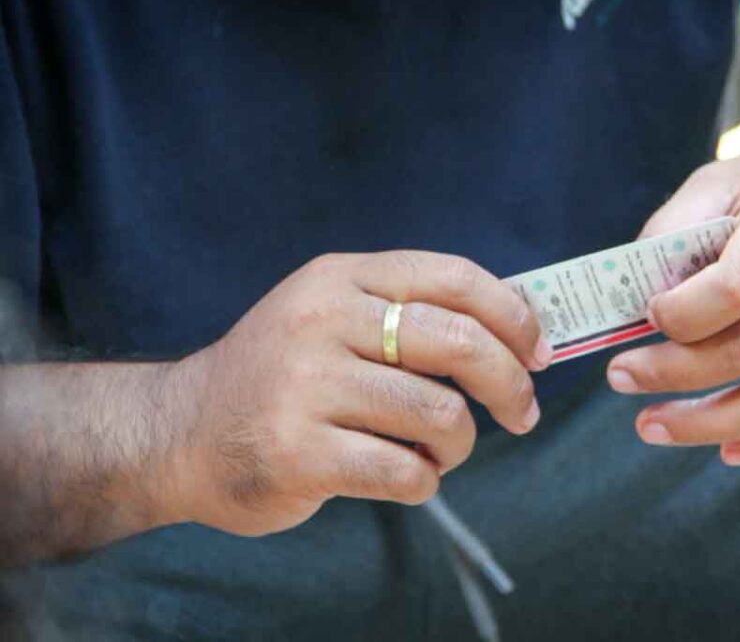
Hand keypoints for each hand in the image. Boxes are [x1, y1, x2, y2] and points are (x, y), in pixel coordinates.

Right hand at [163, 251, 549, 535]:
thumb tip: (517, 331)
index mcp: (340, 279)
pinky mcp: (298, 453)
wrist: (181, 432)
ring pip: (439, 413)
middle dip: (509, 383)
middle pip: (457, 342)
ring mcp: (306, 387)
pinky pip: (404, 471)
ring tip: (439, 451)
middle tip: (523, 412)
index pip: (453, 277)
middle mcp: (322, 322)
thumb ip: (408, 313)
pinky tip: (406, 476)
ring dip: (459, 443)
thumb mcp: (332, 316)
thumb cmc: (282, 376)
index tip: (539, 350)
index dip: (514, 314)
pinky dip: (423, 481)